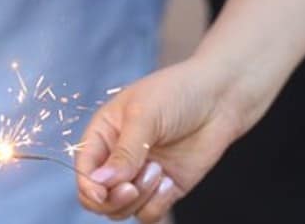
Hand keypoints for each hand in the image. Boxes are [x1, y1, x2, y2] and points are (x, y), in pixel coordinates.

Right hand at [75, 59, 245, 222]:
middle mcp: (117, 158)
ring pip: (123, 209)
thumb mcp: (144, 116)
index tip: (103, 192)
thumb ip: (124, 152)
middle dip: (113, 199)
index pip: (84, 169)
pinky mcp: (164, 189)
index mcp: (103, 134)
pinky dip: (158, 204)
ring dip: (140, 196)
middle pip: (98, 197)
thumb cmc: (177, 92)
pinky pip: (149, 213)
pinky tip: (170, 180)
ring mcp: (140, 175)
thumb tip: (100, 182)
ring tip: (159, 170)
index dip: (88, 186)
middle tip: (132, 187)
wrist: (220, 97)